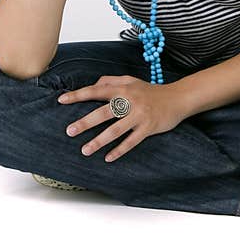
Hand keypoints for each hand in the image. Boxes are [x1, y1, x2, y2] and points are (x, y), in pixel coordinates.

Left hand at [57, 75, 186, 162]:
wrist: (178, 98)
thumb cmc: (151, 91)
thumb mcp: (131, 81)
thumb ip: (111, 81)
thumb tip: (93, 84)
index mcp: (123, 89)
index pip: (96, 91)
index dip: (78, 95)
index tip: (62, 100)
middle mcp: (129, 101)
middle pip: (103, 113)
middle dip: (85, 123)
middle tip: (69, 131)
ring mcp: (139, 115)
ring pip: (115, 130)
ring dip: (99, 141)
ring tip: (85, 150)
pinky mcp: (148, 128)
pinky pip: (131, 141)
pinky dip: (119, 150)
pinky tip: (108, 158)